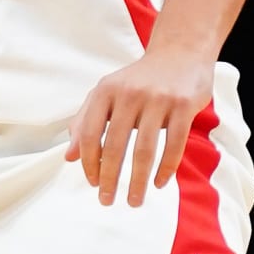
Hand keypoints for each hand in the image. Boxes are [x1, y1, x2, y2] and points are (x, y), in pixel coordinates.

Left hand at [66, 45, 212, 206]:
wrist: (180, 52)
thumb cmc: (139, 79)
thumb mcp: (106, 93)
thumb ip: (85, 122)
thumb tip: (69, 157)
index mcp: (106, 91)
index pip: (91, 134)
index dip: (89, 163)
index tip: (92, 183)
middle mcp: (130, 93)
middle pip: (116, 146)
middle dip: (110, 179)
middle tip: (107, 201)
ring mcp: (158, 99)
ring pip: (144, 150)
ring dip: (137, 181)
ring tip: (133, 201)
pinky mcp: (184, 105)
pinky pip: (174, 145)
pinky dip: (165, 169)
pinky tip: (159, 184)